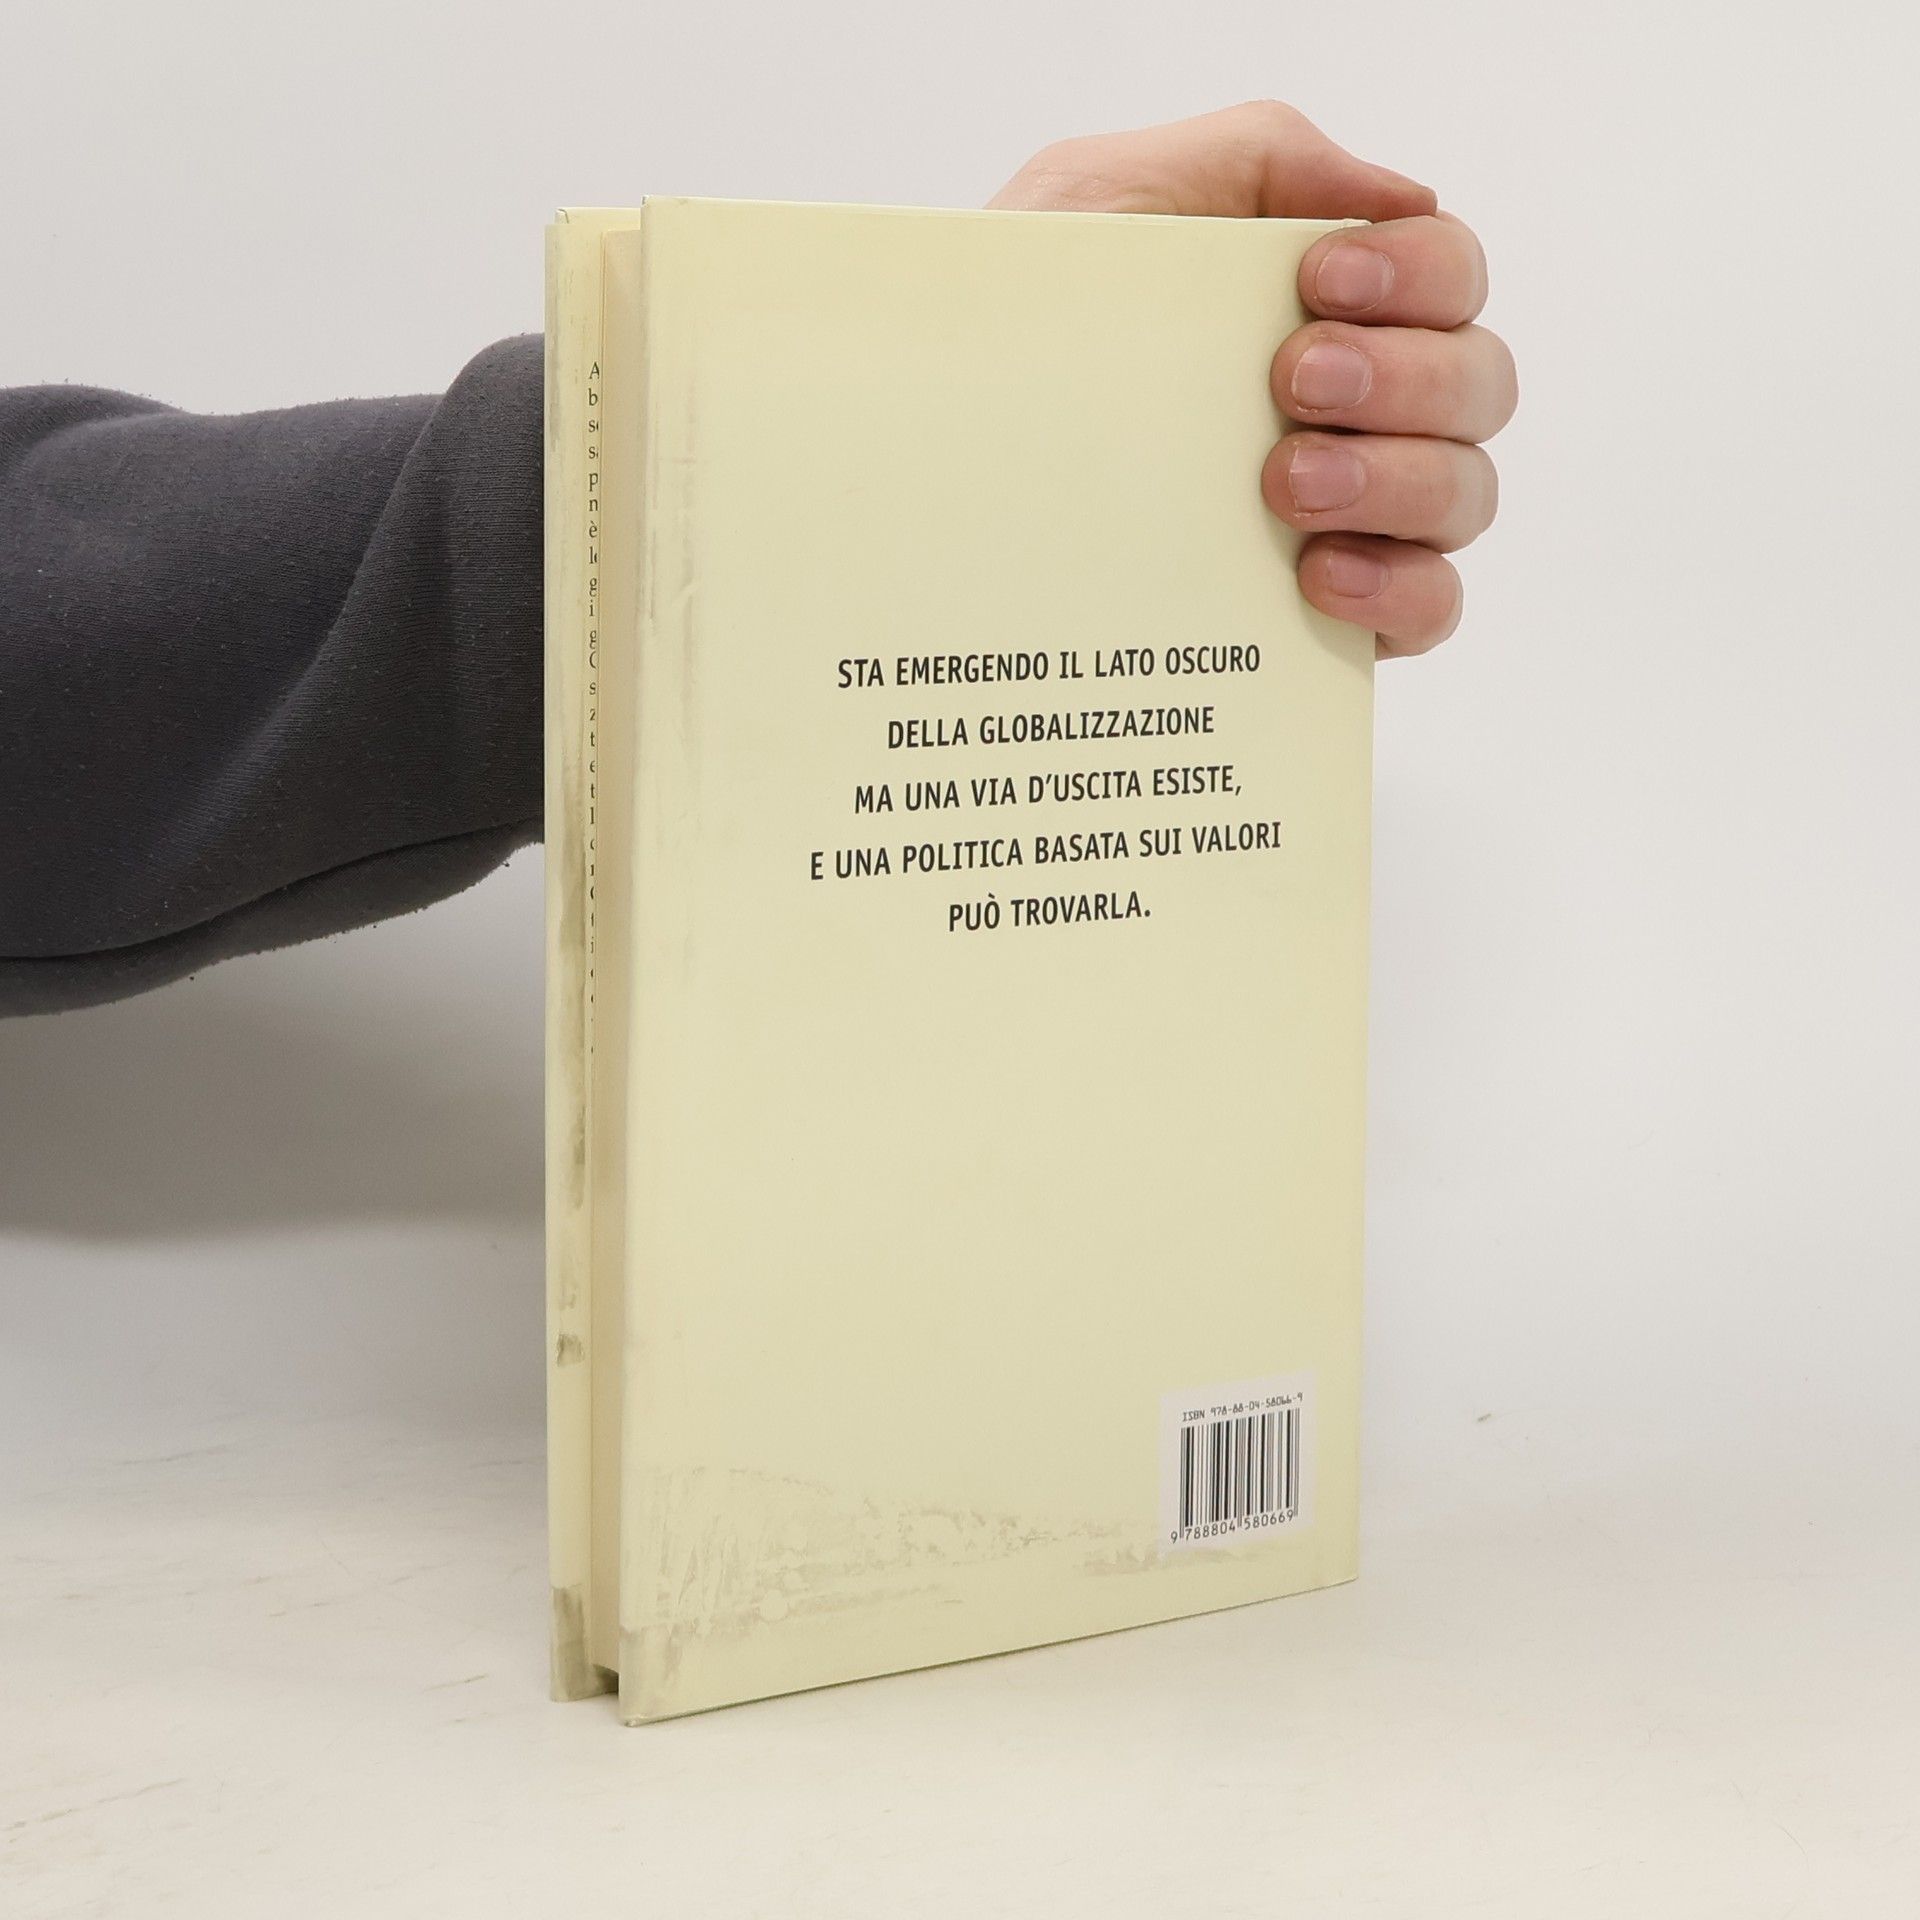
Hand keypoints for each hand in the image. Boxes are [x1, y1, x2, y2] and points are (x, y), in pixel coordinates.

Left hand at [989, 101, 1515, 657]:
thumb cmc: (1019, 326)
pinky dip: (1401, 588)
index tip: (1320, 282)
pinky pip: (1431, 607)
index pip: (1449, 274)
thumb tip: (1397, 198)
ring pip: (1466, 493)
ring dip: (1398, 477)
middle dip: (1404, 374)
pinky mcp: (1332, 615)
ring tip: (1286, 483)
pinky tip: (1318, 577)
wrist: (930, 457)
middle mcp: (1360, 410)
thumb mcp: (1102, 195)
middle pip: (1479, 382)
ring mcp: (1353, 516)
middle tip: (1296, 381)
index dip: (1417, 272)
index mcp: (1325, 308)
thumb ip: (1254, 158)